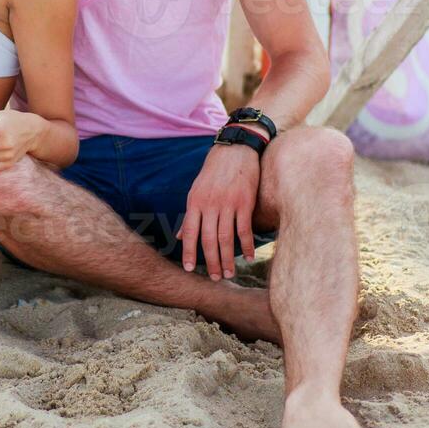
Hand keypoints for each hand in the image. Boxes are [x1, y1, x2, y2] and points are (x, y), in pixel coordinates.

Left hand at [177, 142, 260, 279]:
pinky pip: (244, 228)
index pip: (190, 232)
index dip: (189, 252)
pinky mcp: (245, 202)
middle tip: (216, 278)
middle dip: (211, 261)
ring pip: (226, 237)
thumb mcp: (196, 190)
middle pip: (208, 239)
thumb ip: (190, 214)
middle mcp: (209, 204)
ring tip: (230, 273)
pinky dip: (246, 245)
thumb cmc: (214, 171)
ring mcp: (227, 203)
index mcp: (195, 202)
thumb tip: (180, 236)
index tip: (189, 269)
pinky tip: (247, 257)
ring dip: (228, 258)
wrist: (235, 149)